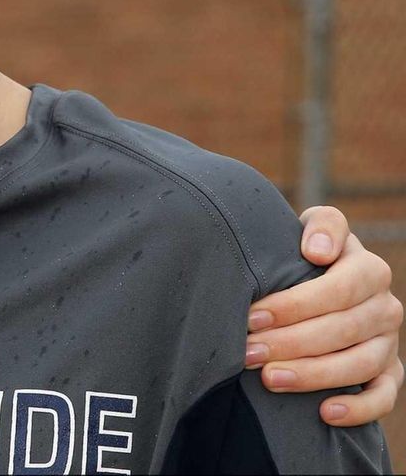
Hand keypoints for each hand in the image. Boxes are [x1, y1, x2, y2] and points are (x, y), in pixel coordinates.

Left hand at [245, 205, 402, 425]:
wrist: (315, 276)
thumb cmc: (304, 252)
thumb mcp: (311, 227)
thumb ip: (322, 226)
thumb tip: (318, 252)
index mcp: (369, 269)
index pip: (338, 290)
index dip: (294, 305)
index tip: (252, 317)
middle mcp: (385, 307)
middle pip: (342, 330)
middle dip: (290, 343)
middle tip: (248, 353)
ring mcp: (389, 342)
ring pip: (360, 365)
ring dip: (313, 375)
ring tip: (269, 378)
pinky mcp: (389, 372)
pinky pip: (384, 396)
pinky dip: (359, 408)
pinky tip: (325, 413)